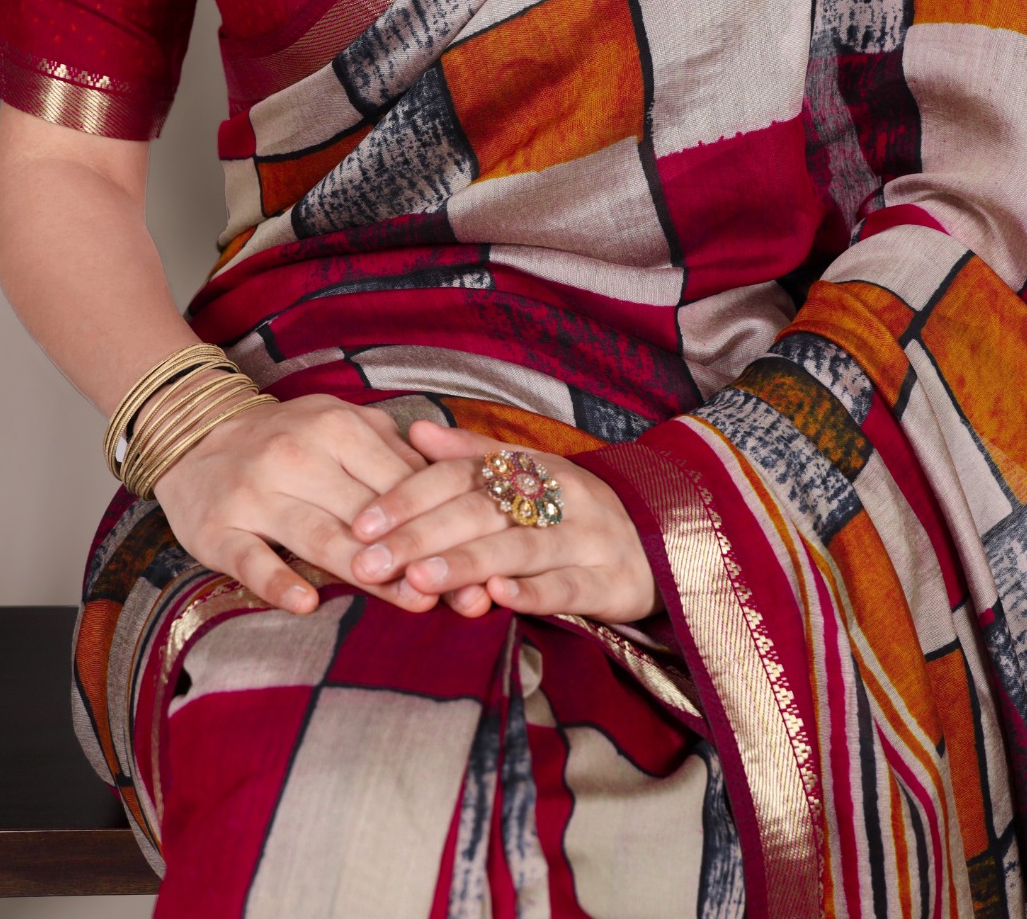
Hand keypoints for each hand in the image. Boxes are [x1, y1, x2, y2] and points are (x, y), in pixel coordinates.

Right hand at [152, 394, 440, 615]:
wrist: (198, 433)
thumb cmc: (292, 438)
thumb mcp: (345, 426)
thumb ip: (396, 457)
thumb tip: (456, 494)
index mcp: (336, 427)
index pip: (396, 481)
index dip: (436, 520)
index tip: (473, 556)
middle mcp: (296, 455)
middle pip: (365, 514)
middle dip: (413, 555)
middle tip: (457, 591)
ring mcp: (254, 492)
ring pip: (318, 536)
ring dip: (365, 572)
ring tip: (411, 602)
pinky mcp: (216, 529)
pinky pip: (250, 559)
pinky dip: (277, 581)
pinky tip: (305, 604)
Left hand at [347, 422, 663, 623]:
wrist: (664, 540)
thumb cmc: (574, 511)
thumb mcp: (529, 474)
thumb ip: (471, 457)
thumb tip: (414, 431)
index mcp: (531, 467)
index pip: (461, 475)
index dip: (410, 496)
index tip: (361, 522)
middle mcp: (557, 495)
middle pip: (481, 511)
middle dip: (420, 536)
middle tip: (368, 561)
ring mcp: (586, 538)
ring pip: (519, 547)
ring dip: (467, 561)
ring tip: (419, 578)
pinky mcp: (610, 582)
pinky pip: (568, 586)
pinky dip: (532, 591)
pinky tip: (497, 597)